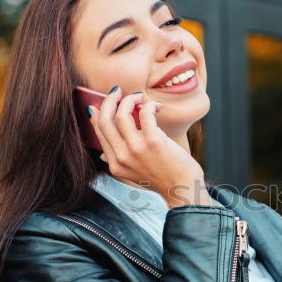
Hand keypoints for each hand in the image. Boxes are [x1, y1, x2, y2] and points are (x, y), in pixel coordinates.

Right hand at [89, 90, 210, 207]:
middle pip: (105, 120)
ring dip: (130, 99)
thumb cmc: (162, 179)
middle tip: (118, 92)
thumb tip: (102, 153)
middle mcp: (122, 157)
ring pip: (122, 114)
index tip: (102, 102)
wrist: (182, 189)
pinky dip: (150, 105)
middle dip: (109, 100)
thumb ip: (118, 162)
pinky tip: (157, 106)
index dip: (98, 112)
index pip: (99, 131)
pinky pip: (146, 113)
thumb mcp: (133, 175)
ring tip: (139, 97)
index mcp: (115, 164)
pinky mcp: (154, 142)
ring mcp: (137, 149)